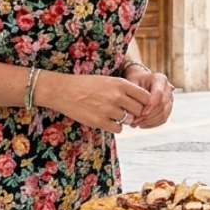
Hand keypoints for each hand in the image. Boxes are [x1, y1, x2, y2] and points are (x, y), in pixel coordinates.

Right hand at [36, 72, 150, 132]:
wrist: (63, 90)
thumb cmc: (87, 85)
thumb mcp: (108, 81)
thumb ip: (125, 89)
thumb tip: (144, 102)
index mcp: (120, 83)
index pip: (146, 96)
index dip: (144, 102)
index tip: (139, 104)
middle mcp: (117, 96)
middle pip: (139, 110)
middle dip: (135, 112)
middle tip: (127, 112)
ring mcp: (108, 109)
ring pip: (129, 120)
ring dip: (124, 120)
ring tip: (114, 115)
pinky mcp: (99, 121)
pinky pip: (118, 129)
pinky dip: (115, 127)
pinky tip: (108, 121)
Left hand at [121, 65, 173, 127]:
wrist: (140, 81)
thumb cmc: (134, 81)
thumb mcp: (131, 83)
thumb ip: (131, 97)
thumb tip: (131, 115)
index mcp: (160, 79)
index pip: (159, 93)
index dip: (151, 105)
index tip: (141, 113)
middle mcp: (168, 89)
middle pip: (162, 105)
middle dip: (148, 115)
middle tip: (134, 121)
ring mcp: (170, 99)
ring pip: (163, 113)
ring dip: (149, 121)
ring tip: (135, 124)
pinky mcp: (168, 108)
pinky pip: (163, 119)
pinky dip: (152, 124)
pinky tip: (141, 124)